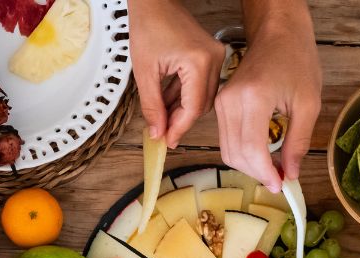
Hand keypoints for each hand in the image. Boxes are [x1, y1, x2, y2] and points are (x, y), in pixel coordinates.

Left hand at [129, 0, 223, 147]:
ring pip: (202, 97)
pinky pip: (201, 84)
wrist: (154, 2)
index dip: (179, 128)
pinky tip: (168, 103)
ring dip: (182, 109)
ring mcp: (215, 56)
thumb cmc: (148, 27)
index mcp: (198, 63)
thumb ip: (152, 106)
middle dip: (181, 121)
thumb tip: (158, 132)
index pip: (193, 107)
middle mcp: (213, 60)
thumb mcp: (144, 73)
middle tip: (162, 133)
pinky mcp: (210, 55)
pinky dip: (184, 96)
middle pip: (201, 104)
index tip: (167, 141)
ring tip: (162, 119)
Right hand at [215, 2, 320, 191]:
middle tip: (280, 180)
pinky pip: (226, 139)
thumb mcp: (308, 104)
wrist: (277, 34)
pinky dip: (243, 153)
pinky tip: (262, 155)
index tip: (281, 186)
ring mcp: (220, 103)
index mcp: (253, 99)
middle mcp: (230, 102)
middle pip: (236, 154)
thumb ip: (298, 142)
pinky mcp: (219, 105)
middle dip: (257, 173)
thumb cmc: (297, 62)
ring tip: (273, 169)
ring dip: (249, 166)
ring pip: (228, 150)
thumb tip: (291, 174)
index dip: (265, 173)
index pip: (251, 149)